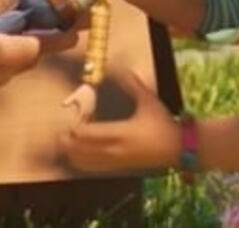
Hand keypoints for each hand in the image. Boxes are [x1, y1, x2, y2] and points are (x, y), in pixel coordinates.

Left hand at [61, 69, 180, 172]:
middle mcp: (118, 149)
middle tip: (60, 137)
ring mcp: (119, 161)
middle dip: (70, 145)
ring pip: (90, 162)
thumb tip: (125, 70)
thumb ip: (134, 85)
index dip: (77, 132)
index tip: (69, 125)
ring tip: (65, 147)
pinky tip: (78, 159)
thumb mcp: (149, 101)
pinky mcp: (122, 167)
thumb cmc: (163, 123)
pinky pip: (98, 169)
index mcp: (122, 132)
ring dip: (75, 156)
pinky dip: (85, 163)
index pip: (91, 134)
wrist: (178, 148)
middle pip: (85, 150)